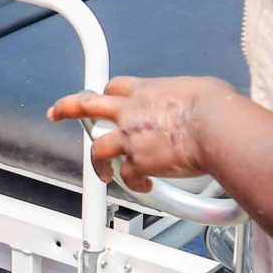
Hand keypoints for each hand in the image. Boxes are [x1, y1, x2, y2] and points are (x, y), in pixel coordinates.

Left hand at [49, 75, 238, 192]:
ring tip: (100, 172)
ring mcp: (130, 137)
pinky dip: (135, 183)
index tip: (104, 96)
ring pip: (98, 148)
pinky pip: (127, 176)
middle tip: (57, 113)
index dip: (108, 92)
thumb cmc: (215, 107)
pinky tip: (143, 186)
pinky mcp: (137, 161)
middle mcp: (131, 111)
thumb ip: (187, 97)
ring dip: (97, 162)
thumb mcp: (199, 88)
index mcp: (146, 90)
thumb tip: (202, 101)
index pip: (117, 86)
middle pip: (87, 105)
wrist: (215, 126)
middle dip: (68, 108)